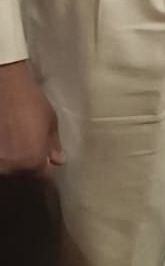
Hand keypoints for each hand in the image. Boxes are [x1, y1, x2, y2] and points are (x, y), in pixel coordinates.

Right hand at [0, 61, 62, 179]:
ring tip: (15, 141)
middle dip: (28, 166)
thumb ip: (53, 145)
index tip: (45, 165)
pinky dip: (2, 153)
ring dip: (12, 160)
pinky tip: (5, 140)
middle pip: (22, 175)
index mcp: (32, 162)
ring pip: (7, 169)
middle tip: (29, 149)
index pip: (42, 179)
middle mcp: (12, 168)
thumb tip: (58, 161)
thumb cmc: (30, 102)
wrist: (4, 86)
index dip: (45, 173)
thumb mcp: (50, 122)